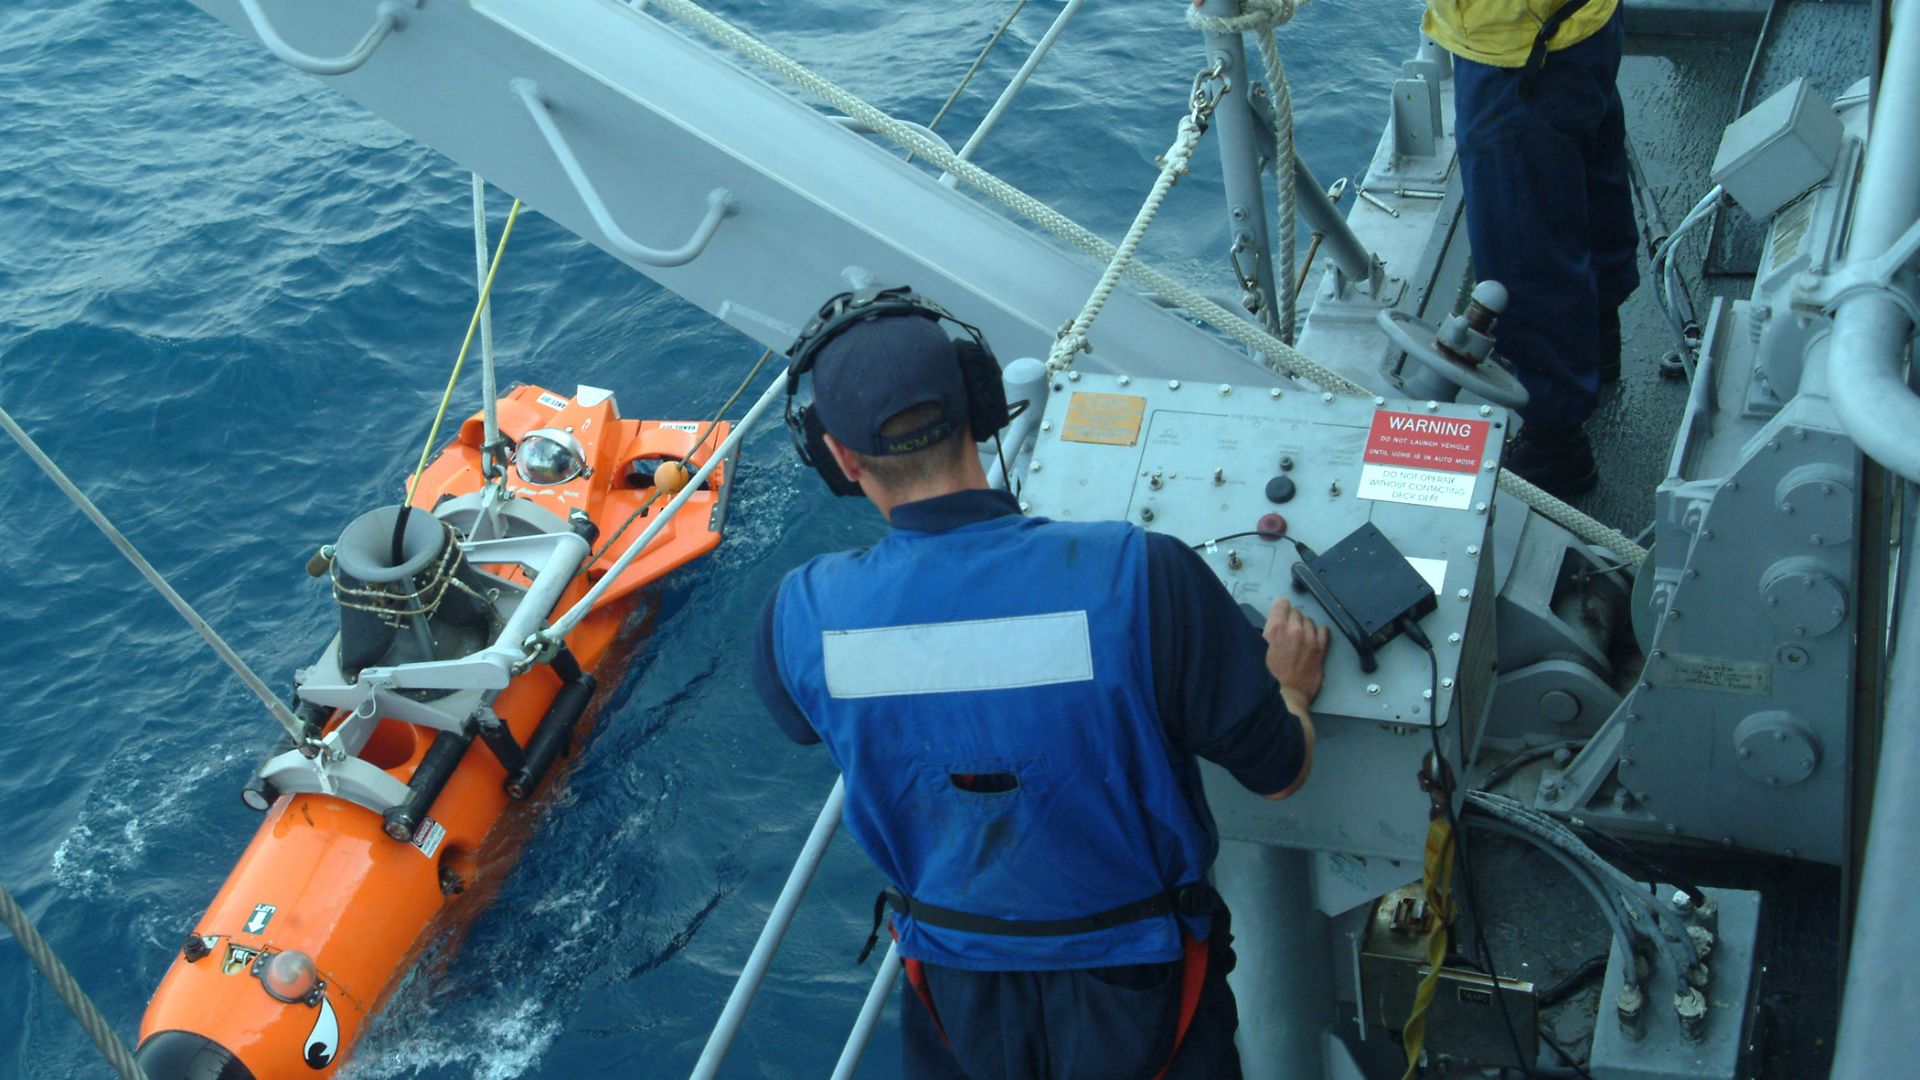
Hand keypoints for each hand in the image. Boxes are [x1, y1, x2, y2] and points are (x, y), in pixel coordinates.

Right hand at [1263, 596, 1328, 711]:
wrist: (1286, 697)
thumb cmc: (1267, 677)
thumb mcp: (1257, 651)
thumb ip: (1265, 633)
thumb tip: (1270, 625)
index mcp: (1276, 628)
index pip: (1282, 603)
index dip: (1279, 609)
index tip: (1279, 616)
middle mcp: (1294, 629)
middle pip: (1296, 612)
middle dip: (1291, 620)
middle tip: (1286, 633)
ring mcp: (1310, 638)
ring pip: (1309, 621)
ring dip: (1304, 627)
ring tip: (1298, 640)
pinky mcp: (1321, 649)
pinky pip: (1323, 631)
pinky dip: (1318, 633)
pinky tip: (1312, 640)